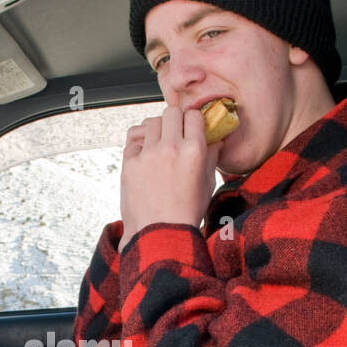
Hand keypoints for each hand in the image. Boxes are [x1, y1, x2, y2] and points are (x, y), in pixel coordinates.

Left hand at [118, 106, 219, 252]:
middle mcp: (170, 148)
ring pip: (151, 122)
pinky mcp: (130, 162)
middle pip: (171, 112)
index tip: (191, 127)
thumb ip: (211, 157)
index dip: (193, 120)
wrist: (159, 234)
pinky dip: (140, 146)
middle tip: (175, 132)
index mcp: (194, 151)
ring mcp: (148, 154)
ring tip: (159, 145)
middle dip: (175, 120)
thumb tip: (216, 139)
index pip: (193, 115)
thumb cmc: (185, 213)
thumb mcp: (207, 184)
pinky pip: (134, 140)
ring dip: (156, 130)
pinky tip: (145, 159)